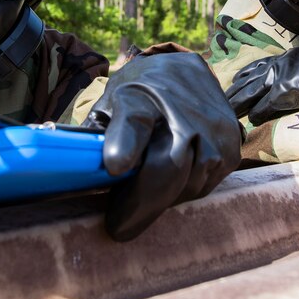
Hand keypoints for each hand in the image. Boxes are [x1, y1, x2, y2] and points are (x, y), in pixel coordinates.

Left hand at [86, 52, 242, 240]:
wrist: (186, 71)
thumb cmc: (138, 94)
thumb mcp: (111, 103)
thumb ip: (96, 135)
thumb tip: (67, 174)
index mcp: (139, 97)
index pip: (134, 120)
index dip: (126, 143)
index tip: (115, 166)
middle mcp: (181, 110)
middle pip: (167, 166)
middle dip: (141, 204)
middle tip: (119, 227)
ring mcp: (211, 127)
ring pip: (188, 183)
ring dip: (164, 200)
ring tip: (145, 199)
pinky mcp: (231, 145)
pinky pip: (206, 185)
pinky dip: (186, 192)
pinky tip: (172, 185)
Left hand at [225, 34, 298, 124]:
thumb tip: (295, 82)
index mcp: (285, 57)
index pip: (257, 66)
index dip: (244, 76)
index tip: (234, 81)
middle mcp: (279, 64)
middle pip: (248, 80)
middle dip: (233, 91)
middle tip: (217, 100)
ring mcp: (281, 76)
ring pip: (250, 91)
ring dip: (236, 104)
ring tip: (225, 113)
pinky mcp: (286, 89)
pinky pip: (266, 104)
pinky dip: (257, 112)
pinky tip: (250, 120)